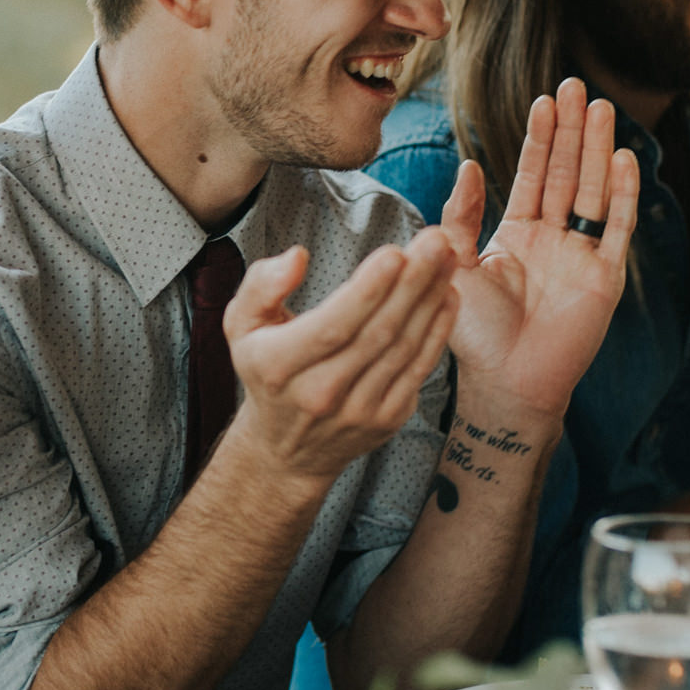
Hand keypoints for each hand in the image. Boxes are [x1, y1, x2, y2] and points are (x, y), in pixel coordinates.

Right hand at [224, 228, 460, 487]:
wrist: (286, 449)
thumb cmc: (266, 369)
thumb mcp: (241, 325)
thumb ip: (261, 285)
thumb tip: (298, 257)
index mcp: (278, 366)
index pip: (332, 327)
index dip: (367, 291)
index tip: (395, 252)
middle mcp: (320, 394)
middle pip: (376, 333)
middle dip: (412, 284)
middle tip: (437, 241)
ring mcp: (358, 411)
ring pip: (403, 349)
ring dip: (430, 300)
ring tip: (448, 258)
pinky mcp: (387, 419)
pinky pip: (418, 369)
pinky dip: (438, 330)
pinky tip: (448, 295)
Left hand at [433, 78, 637, 413]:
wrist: (505, 383)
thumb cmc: (475, 334)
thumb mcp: (455, 265)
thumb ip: (460, 217)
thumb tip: (467, 166)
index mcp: (518, 234)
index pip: (532, 174)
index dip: (540, 138)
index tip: (545, 100)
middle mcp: (553, 239)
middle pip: (566, 173)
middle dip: (573, 131)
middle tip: (577, 86)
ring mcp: (582, 255)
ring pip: (592, 191)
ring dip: (598, 150)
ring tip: (601, 108)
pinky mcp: (605, 277)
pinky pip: (616, 229)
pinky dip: (621, 195)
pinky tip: (623, 159)